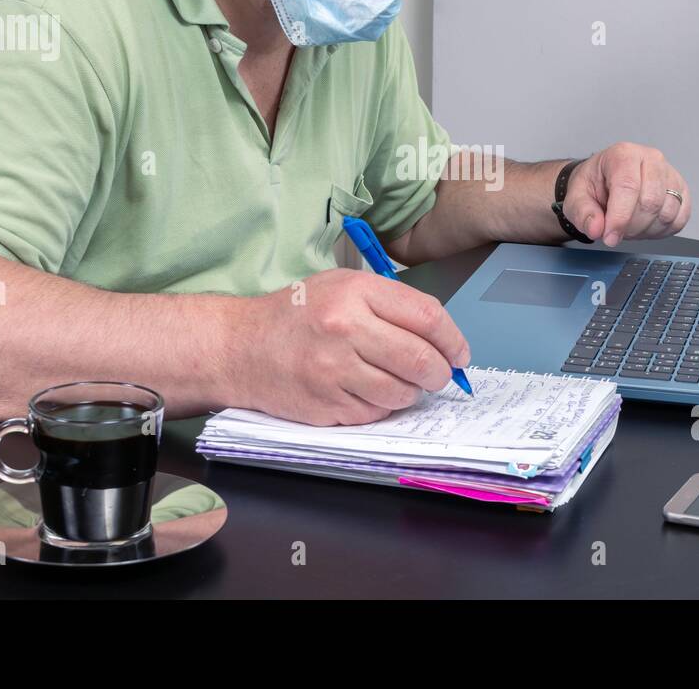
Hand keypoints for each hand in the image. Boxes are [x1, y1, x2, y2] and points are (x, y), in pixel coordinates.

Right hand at [233, 268, 469, 425]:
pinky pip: (375, 412)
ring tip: (395, 380)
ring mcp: (334, 369)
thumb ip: (390, 305)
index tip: (460, 353)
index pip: (428, 317)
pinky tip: (364, 390)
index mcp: (355, 292)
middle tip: (439, 375)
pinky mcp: (326, 403)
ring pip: (402, 392)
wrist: (238, 347)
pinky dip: (380, 405)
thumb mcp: (341, 287)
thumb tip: (441, 337)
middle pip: (422, 359)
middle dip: (441, 373)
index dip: (454, 340)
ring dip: (410, 392)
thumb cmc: (294, 316)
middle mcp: (346, 328)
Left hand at [563, 143, 691, 246]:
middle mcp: (651, 159)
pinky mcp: (682, 191)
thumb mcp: (577, 198)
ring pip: (667, 214)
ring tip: (628, 225)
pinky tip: (644, 226)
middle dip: (631, 226)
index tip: (609, 237)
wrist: (605, 182)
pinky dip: (661, 231)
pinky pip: (679, 220)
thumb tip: (596, 228)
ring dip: (645, 230)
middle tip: (615, 230)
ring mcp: (670, 174)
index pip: (628, 187)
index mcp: (624, 154)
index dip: (619, 218)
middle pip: (650, 202)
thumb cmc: (594, 185)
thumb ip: (583, 213)